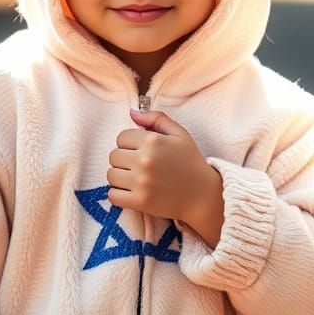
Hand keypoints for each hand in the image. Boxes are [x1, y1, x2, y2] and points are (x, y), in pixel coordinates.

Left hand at [107, 109, 224, 247]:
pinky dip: (119, 194)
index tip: (140, 150)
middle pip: (114, 156)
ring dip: (120, 177)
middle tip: (139, 165)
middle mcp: (145, 160)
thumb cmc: (190, 162)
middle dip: (124, 160)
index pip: (121, 137)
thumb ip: (157, 118)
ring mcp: (141, 182)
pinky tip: (133, 191)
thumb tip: (132, 113)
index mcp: (153, 140)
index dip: (130, 143)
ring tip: (136, 178)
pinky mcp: (139, 201)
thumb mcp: (179, 134)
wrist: (202, 194)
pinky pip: (113, 195)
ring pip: (111, 175)